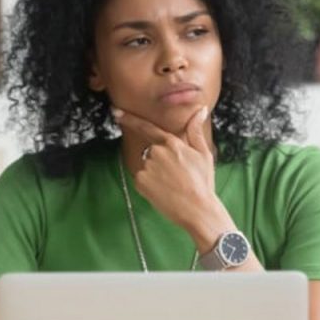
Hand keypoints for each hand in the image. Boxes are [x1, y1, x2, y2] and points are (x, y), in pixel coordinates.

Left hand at [112, 106, 233, 247]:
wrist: (197, 209)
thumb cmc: (202, 182)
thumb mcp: (204, 154)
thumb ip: (195, 131)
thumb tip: (200, 110)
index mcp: (172, 143)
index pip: (147, 128)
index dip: (130, 119)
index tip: (116, 112)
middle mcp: (157, 152)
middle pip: (152, 152)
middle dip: (160, 161)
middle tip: (177, 176)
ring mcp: (147, 167)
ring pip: (147, 166)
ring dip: (156, 173)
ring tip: (172, 185)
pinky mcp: (140, 182)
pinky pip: (142, 179)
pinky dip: (150, 184)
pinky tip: (164, 191)